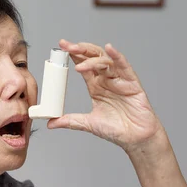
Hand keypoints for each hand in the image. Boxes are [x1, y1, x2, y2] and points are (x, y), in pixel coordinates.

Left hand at [48, 39, 162, 151]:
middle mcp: (107, 80)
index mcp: (96, 86)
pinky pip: (124, 66)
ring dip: (92, 59)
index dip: (73, 55)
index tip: (61, 47)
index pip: (83, 65)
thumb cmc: (117, 130)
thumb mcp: (88, 124)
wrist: (136, 139)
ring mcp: (119, 80)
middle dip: (81, 50)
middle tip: (68, 47)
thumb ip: (70, 121)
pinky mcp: (132, 83)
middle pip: (93, 57)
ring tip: (80, 64)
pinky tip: (110, 49)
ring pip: (106, 61)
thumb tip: (50, 123)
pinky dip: (117, 57)